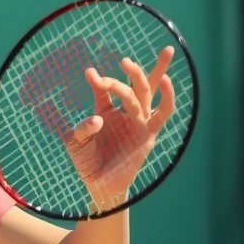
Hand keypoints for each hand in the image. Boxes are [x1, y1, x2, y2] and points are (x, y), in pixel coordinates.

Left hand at [67, 46, 176, 207]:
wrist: (97, 185)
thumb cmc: (87, 162)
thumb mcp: (76, 142)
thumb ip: (82, 127)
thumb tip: (95, 117)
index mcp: (107, 111)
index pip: (105, 89)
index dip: (98, 80)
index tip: (89, 73)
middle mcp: (125, 113)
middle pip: (136, 84)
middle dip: (134, 69)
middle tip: (123, 59)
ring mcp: (139, 122)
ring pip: (145, 93)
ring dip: (142, 76)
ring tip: (130, 64)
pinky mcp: (149, 134)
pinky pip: (163, 112)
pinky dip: (167, 96)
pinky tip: (165, 81)